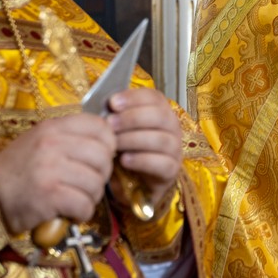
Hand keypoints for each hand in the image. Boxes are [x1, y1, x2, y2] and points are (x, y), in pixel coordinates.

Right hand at [0, 114, 115, 233]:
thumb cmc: (18, 170)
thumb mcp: (40, 141)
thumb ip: (70, 138)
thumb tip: (108, 145)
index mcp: (53, 127)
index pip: (100, 127)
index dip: (108, 144)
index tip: (98, 158)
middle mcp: (52, 143)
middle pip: (103, 156)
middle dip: (102, 175)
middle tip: (88, 183)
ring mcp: (51, 169)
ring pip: (96, 183)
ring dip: (92, 197)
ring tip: (77, 199)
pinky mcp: (49, 195)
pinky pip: (85, 204)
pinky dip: (82, 213)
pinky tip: (71, 213)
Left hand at [106, 88, 182, 213]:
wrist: (137, 180)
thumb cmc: (127, 148)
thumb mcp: (121, 129)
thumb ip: (116, 116)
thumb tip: (103, 107)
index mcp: (160, 110)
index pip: (153, 97)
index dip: (133, 98)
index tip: (112, 103)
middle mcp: (171, 127)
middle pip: (158, 116)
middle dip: (131, 118)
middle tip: (110, 124)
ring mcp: (174, 148)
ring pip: (160, 139)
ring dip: (134, 139)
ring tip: (114, 143)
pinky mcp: (172, 170)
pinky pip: (162, 163)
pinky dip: (142, 160)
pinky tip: (124, 160)